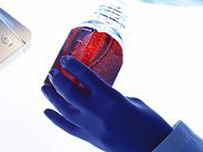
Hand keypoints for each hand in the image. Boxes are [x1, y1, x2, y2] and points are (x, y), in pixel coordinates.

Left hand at [42, 56, 171, 151]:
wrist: (157, 150)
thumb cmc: (150, 123)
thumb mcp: (131, 101)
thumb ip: (109, 95)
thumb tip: (93, 90)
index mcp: (111, 98)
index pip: (85, 76)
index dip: (72, 65)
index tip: (64, 59)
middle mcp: (98, 112)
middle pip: (69, 92)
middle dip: (58, 80)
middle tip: (52, 73)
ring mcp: (92, 128)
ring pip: (64, 110)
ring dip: (52, 98)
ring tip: (45, 88)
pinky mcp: (91, 140)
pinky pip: (68, 128)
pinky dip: (56, 119)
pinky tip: (46, 111)